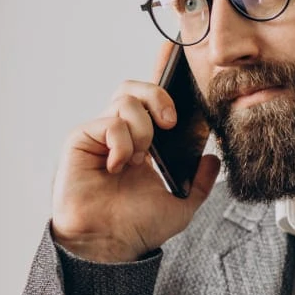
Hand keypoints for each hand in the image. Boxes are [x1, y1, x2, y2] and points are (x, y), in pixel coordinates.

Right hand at [51, 41, 220, 262]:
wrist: (110, 245)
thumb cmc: (136, 227)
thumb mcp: (182, 205)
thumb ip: (201, 182)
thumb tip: (213, 159)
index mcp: (144, 143)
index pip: (153, 99)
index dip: (162, 71)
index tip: (175, 50)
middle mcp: (121, 134)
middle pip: (136, 88)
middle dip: (159, 96)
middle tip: (171, 122)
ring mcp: (100, 135)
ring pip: (125, 101)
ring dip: (142, 128)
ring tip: (141, 158)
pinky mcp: (81, 139)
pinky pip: (109, 121)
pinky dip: (122, 141)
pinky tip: (119, 165)